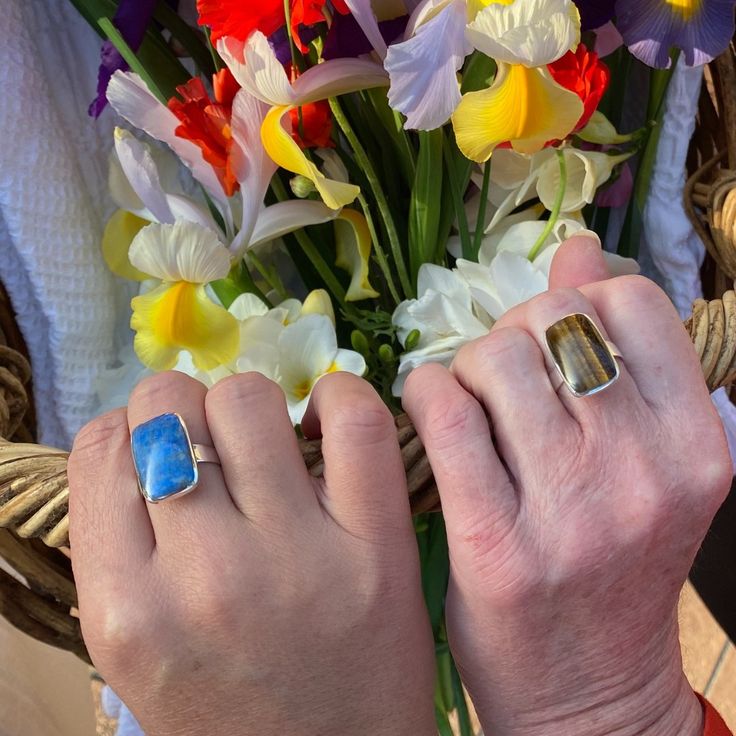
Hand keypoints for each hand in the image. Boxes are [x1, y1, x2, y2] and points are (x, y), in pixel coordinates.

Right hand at [69, 371, 434, 735]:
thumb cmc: (226, 707)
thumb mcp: (135, 647)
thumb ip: (120, 544)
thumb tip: (137, 436)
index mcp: (128, 608)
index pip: (101, 447)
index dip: (130, 431)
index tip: (159, 447)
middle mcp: (205, 575)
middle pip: (169, 407)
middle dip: (183, 409)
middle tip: (212, 442)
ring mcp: (296, 555)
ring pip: (247, 399)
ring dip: (247, 404)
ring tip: (264, 440)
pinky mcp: (377, 544)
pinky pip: (356, 419)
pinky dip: (338, 397)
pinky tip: (324, 424)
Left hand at [403, 237, 731, 735]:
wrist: (588, 692)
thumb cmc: (612, 566)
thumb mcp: (642, 461)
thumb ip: (618, 350)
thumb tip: (578, 247)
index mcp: (695, 443)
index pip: (631, 302)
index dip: (577, 301)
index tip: (551, 340)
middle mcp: (643, 471)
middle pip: (551, 321)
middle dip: (512, 333)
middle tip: (500, 375)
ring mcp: (571, 510)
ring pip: (492, 359)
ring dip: (466, 366)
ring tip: (469, 404)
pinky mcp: (497, 544)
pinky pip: (445, 413)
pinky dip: (426, 393)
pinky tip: (431, 413)